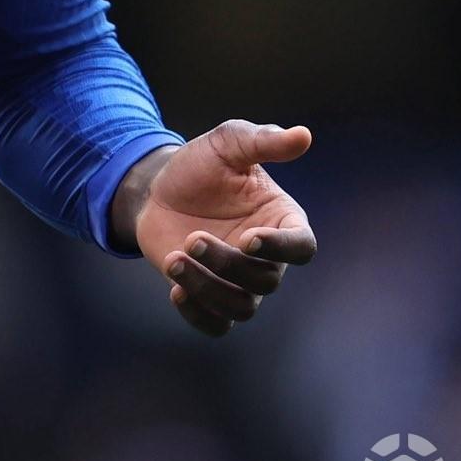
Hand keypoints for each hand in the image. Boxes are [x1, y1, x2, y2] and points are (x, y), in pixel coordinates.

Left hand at [120, 120, 317, 336]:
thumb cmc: (200, 165)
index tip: (249, 239)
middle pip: (266, 280)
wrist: (157, 189)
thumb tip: (303, 135)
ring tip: (174, 261)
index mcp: (282, 220)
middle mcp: (268, 257)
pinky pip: (217, 325)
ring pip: (242, 307)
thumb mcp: (227, 144)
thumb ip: (263, 141)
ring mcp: (240, 281)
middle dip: (227, 264)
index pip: (302, 247)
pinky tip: (175, 290)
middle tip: (192, 238)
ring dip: (208, 289)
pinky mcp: (211, 297)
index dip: (281, 248)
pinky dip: (199, 315)